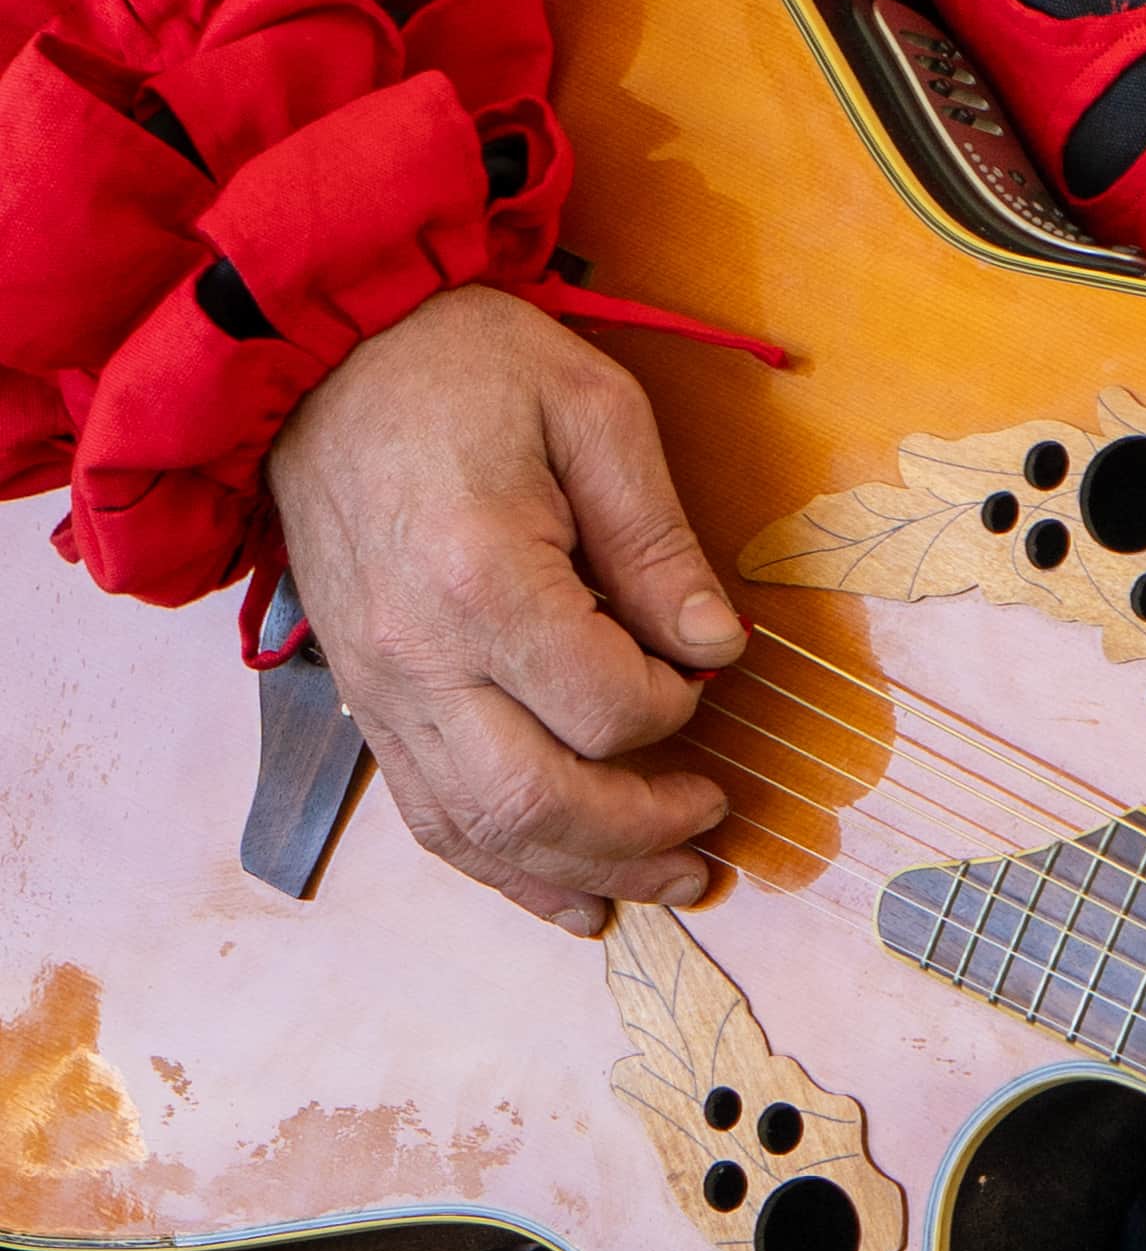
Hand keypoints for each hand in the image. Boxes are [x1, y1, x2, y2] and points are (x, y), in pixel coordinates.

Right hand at [267, 287, 744, 933]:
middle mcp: (419, 655)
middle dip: (639, 834)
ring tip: (668, 881)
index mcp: (484, 576)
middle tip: (711, 824)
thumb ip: (659, 541)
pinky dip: (503, 868)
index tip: (706, 675)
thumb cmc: (462, 367)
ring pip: (479, 831)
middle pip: (535, 801)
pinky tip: (571, 894)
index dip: (677, 709)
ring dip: (581, 874)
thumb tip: (719, 645)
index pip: (606, 705)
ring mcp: (378, 688)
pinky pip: (430, 816)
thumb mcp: (593, 412)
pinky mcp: (363, 700)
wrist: (322, 356)